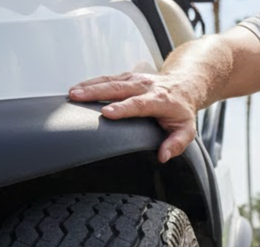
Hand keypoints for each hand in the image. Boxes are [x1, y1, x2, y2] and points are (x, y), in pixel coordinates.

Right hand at [68, 72, 197, 163]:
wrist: (184, 84)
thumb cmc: (182, 110)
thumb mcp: (187, 130)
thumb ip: (177, 144)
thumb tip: (163, 156)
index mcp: (160, 100)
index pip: (139, 104)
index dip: (123, 108)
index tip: (107, 113)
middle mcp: (145, 86)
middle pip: (118, 88)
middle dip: (97, 92)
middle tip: (78, 97)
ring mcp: (135, 79)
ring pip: (110, 81)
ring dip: (89, 86)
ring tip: (72, 93)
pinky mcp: (127, 77)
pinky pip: (107, 78)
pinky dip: (91, 83)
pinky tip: (76, 88)